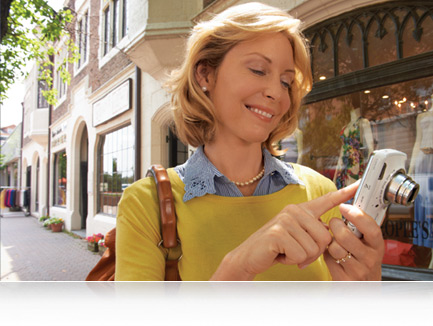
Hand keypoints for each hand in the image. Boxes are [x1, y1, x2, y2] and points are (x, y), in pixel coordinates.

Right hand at [211, 182, 358, 280]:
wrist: (249, 256)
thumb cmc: (275, 248)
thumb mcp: (297, 237)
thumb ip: (313, 232)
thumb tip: (332, 234)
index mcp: (300, 210)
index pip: (326, 200)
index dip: (343, 194)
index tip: (357, 184)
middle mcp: (294, 210)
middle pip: (326, 237)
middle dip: (313, 252)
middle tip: (295, 252)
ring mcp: (285, 220)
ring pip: (314, 248)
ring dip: (302, 258)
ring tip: (286, 252)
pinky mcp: (278, 233)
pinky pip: (300, 254)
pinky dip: (292, 261)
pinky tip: (280, 255)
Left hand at [324, 204, 384, 280]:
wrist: (364, 288)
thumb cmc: (363, 260)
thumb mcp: (369, 244)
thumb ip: (362, 228)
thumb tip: (350, 203)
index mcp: (377, 246)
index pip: (371, 228)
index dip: (357, 215)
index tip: (345, 206)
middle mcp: (370, 259)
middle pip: (345, 236)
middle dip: (335, 225)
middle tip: (335, 223)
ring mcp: (357, 270)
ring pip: (335, 247)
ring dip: (330, 242)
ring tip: (336, 243)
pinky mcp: (344, 278)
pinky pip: (328, 258)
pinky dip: (327, 254)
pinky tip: (333, 255)